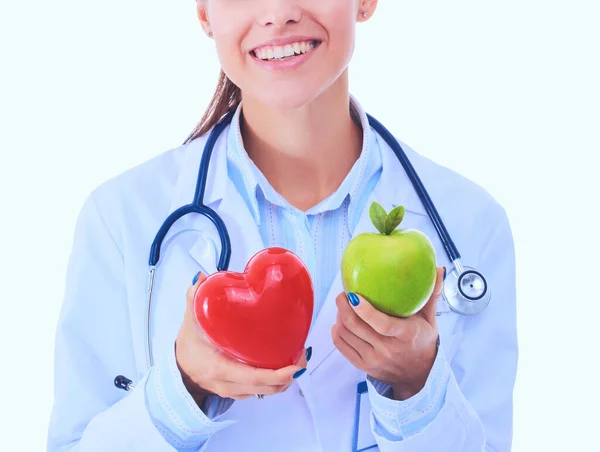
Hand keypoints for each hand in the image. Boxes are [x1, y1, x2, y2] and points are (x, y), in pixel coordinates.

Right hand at [175, 272, 307, 405]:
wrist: (178, 372)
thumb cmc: (188, 348)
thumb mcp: (189, 323)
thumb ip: (194, 300)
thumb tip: (201, 278)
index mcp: (219, 369)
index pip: (253, 378)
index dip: (277, 375)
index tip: (295, 365)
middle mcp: (229, 385)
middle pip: (266, 388)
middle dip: (289, 375)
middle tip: (303, 355)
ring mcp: (235, 391)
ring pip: (267, 392)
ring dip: (286, 379)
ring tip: (299, 358)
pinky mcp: (239, 392)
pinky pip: (262, 391)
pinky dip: (276, 381)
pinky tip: (285, 364)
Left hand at [331, 267, 444, 399]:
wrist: (418, 376)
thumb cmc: (422, 342)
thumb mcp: (430, 320)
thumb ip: (432, 295)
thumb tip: (439, 269)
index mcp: (405, 335)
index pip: (382, 324)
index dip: (365, 310)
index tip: (353, 295)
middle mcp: (388, 349)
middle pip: (357, 327)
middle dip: (343, 307)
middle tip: (342, 294)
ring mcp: (374, 359)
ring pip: (346, 335)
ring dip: (339, 317)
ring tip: (342, 306)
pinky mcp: (364, 366)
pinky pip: (342, 347)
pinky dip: (337, 333)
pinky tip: (338, 322)